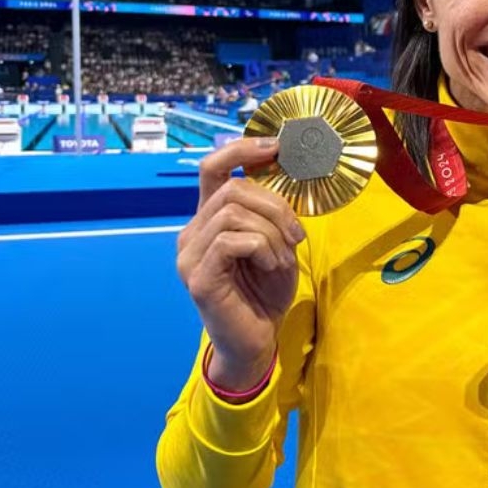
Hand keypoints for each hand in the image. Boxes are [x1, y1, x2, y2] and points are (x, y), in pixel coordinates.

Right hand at [176, 137, 305, 393]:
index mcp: (208, 220)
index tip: (276, 146)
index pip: (212, 168)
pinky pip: (233, 240)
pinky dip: (262, 248)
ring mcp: (189, 254)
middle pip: (233, 190)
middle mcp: (192, 232)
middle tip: (297, 235)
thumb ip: (271, 215)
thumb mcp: (276, 245)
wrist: (256, 341)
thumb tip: (284, 177)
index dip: (242, 150)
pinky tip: (271, 267)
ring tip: (283, 258)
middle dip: (275, 206)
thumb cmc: (265, 294)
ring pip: (234, 213)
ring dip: (271, 232)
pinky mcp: (197, 276)